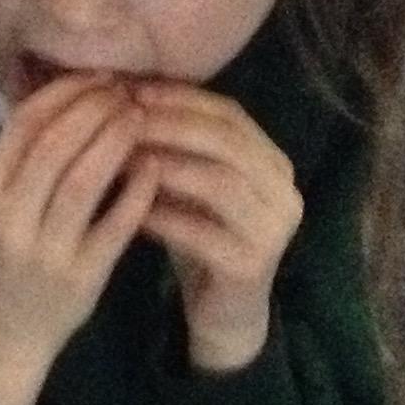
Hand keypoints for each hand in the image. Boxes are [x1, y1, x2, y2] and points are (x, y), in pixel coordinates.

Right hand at [0, 74, 161, 404]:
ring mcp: (45, 251)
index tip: (97, 77)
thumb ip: (23, 159)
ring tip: (140, 118)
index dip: (65, 93)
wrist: (1, 336)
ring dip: (117, 141)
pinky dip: (137, 190)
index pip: (23, 126)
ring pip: (85, 181)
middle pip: (56, 146)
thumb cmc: (3, 259)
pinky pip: (116, 224)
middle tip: (126, 92)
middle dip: (96, 109)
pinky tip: (153, 167)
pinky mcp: (82, 277)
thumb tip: (71, 93)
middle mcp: (9, 220)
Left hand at [128, 82, 302, 370]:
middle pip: (226, 141)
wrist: (224, 314)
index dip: (179, 98)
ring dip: (166, 166)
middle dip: (170, 125)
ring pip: (219, 182)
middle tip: (122, 119)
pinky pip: (203, 233)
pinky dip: (164, 218)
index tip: (130, 90)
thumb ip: (176, 146)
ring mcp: (274, 229)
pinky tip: (130, 213)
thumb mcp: (190, 186)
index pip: (229, 114)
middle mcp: (284, 190)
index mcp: (272, 161)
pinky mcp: (252, 265)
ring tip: (121, 160)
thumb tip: (124, 94)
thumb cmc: (201, 239)